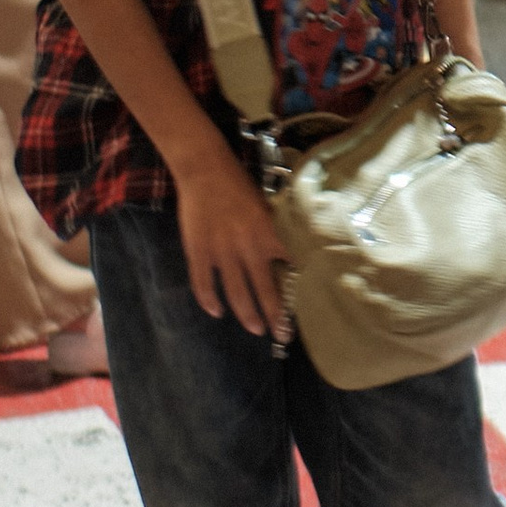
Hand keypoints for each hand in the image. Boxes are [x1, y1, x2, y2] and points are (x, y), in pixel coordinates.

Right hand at [175, 147, 291, 341]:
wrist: (205, 170)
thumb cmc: (241, 186)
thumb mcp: (270, 207)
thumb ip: (278, 233)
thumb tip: (295, 255)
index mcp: (270, 235)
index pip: (289, 272)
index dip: (298, 293)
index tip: (307, 308)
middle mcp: (248, 248)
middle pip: (264, 291)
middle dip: (275, 317)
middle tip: (283, 336)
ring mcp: (221, 253)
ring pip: (236, 293)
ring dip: (247, 315)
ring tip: (257, 329)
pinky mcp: (198, 252)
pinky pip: (203, 283)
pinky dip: (209, 300)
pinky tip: (216, 312)